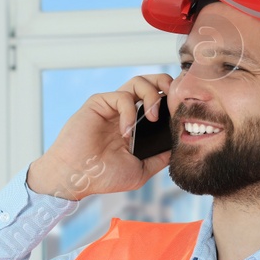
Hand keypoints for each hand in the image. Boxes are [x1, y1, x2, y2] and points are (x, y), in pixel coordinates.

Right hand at [28, 73, 174, 200]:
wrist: (76, 178)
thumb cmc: (103, 177)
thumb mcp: (140, 170)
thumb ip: (159, 158)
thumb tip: (179, 147)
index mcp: (137, 125)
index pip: (159, 101)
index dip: (172, 102)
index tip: (183, 113)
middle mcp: (126, 112)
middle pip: (152, 82)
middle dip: (167, 84)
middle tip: (174, 102)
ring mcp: (112, 107)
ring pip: (139, 82)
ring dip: (152, 95)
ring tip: (152, 118)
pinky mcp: (99, 103)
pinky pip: (122, 96)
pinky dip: (130, 112)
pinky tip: (126, 132)